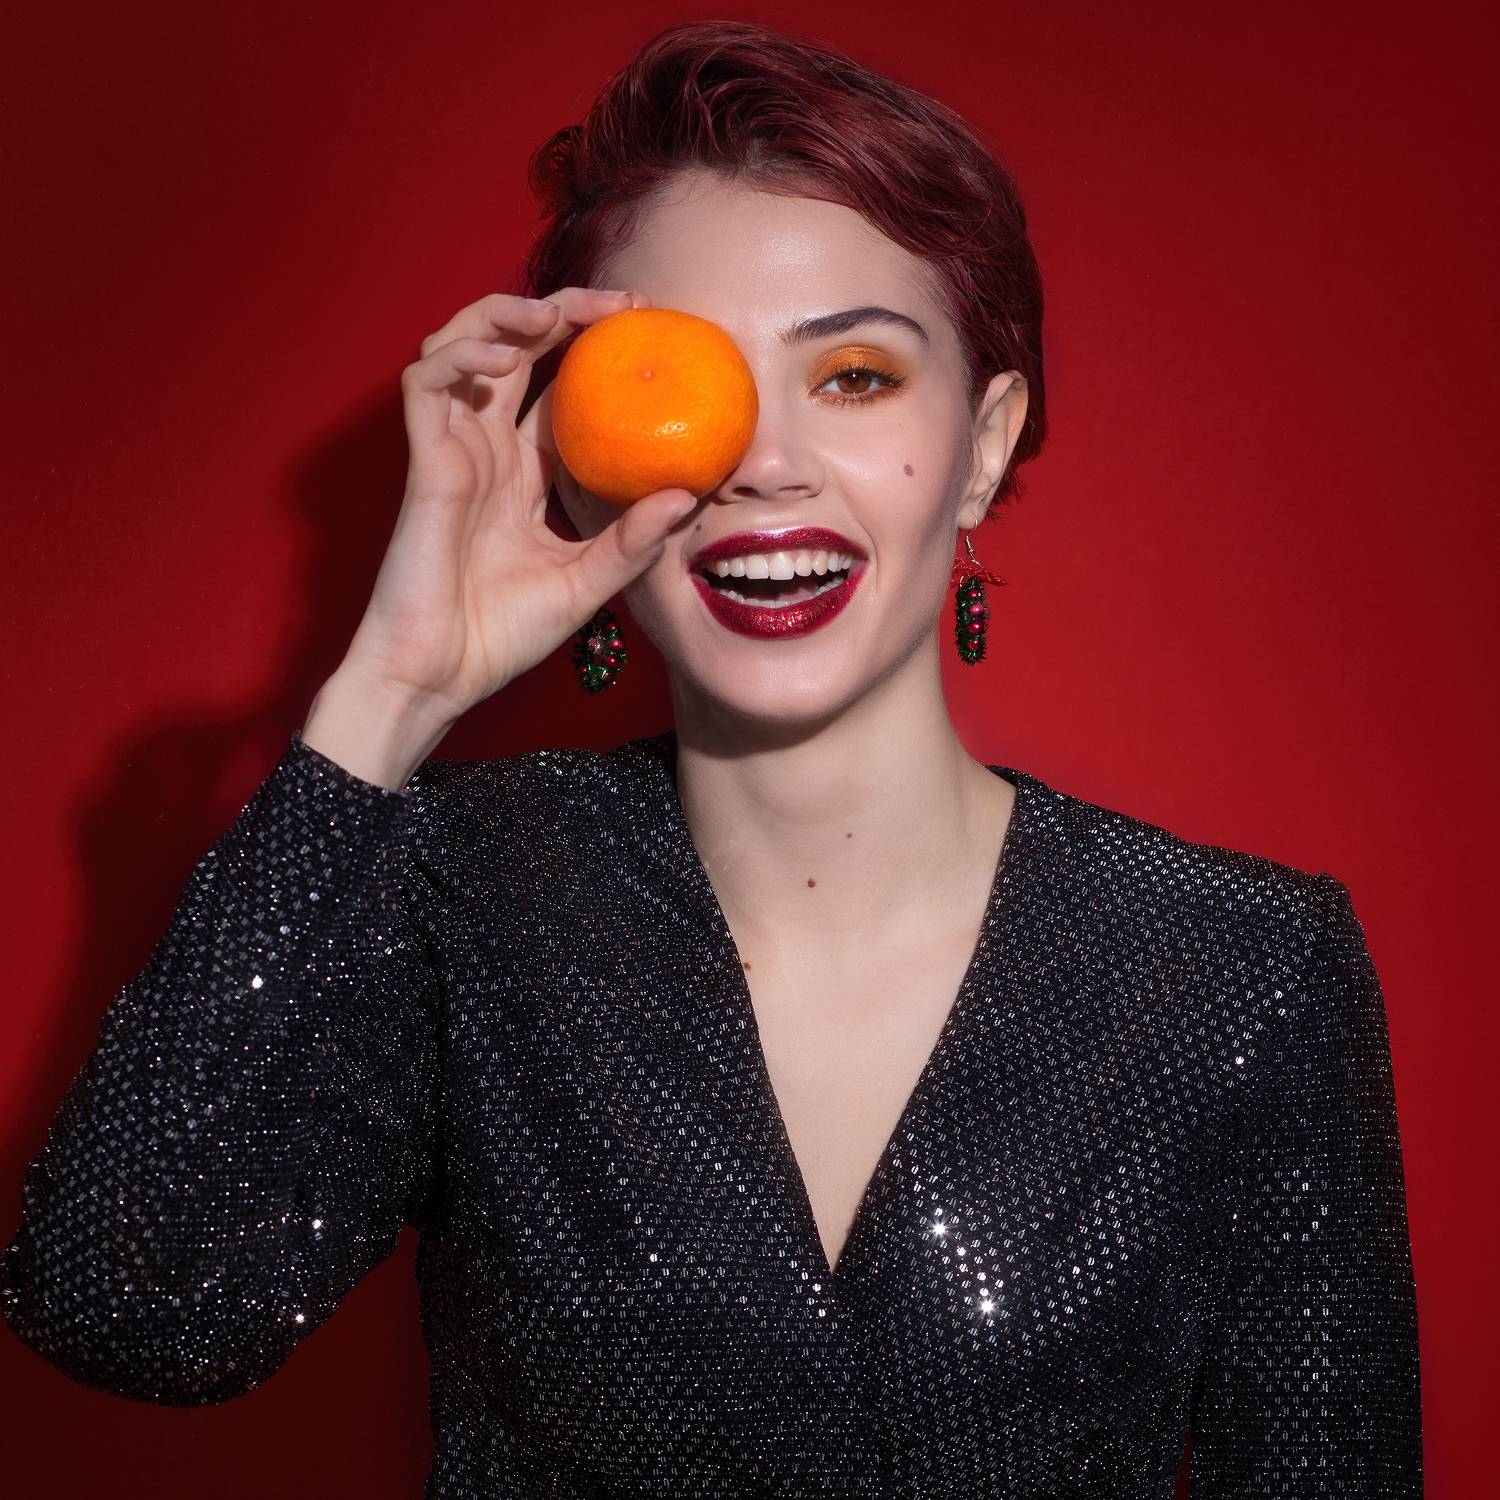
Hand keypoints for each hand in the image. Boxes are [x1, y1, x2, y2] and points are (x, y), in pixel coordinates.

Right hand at [340, 286, 697, 723]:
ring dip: (504, 315)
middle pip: (517, 351)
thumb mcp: (587, 584)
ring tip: (554, 315)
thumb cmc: (502, 635)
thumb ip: (633, 542)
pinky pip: (426, 382)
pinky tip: (506, 357)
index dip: (592, 352)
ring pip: (462, 346)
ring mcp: (452, 449)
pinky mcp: (423, 460)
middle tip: (619, 306)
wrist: (439, 675)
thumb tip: (688, 494)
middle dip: (562, 312)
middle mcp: (487, 449)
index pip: (558, 389)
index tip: (645, 334)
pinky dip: (461, 355)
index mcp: (524, 472)